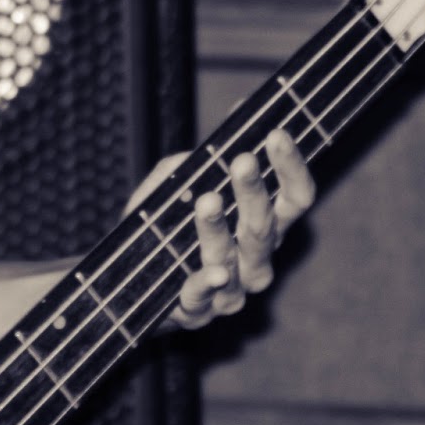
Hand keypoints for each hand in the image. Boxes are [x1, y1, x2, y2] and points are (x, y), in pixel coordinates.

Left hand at [127, 129, 314, 330]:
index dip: (291, 168)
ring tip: (207, 200)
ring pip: (233, 259)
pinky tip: (212, 272)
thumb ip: (206, 155)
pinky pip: (203, 298)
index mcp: (264, 226)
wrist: (129, 280)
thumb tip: (234, 114)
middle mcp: (257, 259)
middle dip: (253, 192)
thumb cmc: (167, 226)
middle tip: (242, 161)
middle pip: (265, 226)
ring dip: (218, 229)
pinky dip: (206, 284)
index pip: (295, 198)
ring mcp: (231, 289)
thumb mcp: (182, 182)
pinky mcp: (198, 310)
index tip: (276, 135)